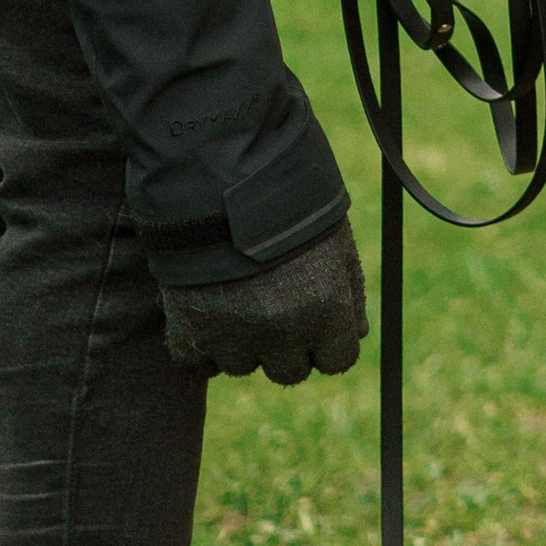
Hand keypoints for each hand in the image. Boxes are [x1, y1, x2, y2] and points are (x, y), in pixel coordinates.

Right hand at [160, 218, 365, 386]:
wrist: (218, 172)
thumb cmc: (286, 200)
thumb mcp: (334, 239)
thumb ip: (348, 292)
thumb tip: (356, 335)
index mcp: (325, 311)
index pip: (337, 361)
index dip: (327, 343)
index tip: (315, 323)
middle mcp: (282, 333)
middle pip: (289, 373)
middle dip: (285, 348)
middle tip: (272, 307)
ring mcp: (233, 336)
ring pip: (242, 366)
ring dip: (241, 343)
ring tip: (234, 296)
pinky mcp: (188, 330)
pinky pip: (197, 362)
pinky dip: (200, 343)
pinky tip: (205, 310)